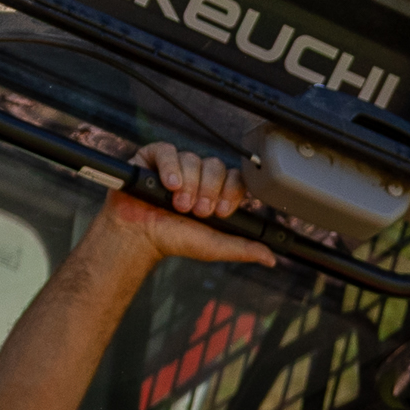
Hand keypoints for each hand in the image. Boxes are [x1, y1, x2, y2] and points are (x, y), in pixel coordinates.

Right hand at [114, 142, 278, 268]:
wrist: (138, 237)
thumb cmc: (173, 240)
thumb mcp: (213, 246)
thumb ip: (243, 249)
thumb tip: (271, 259)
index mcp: (214, 191)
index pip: (234, 178)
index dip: (231, 191)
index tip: (221, 211)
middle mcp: (198, 175)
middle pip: (215, 166)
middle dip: (209, 190)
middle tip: (197, 212)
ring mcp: (176, 165)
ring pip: (193, 159)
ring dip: (189, 184)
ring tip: (177, 205)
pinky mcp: (153, 157)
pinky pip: (169, 151)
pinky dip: (170, 167)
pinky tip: (168, 184)